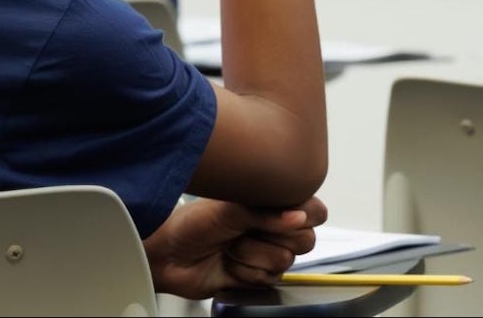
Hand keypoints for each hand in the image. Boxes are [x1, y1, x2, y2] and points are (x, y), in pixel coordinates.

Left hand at [144, 197, 328, 299]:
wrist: (169, 256)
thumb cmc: (192, 223)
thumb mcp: (231, 208)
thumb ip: (268, 211)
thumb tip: (299, 216)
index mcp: (273, 202)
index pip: (313, 210)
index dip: (304, 214)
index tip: (280, 214)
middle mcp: (274, 228)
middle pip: (306, 240)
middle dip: (272, 236)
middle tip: (246, 229)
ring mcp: (266, 252)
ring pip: (285, 261)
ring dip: (251, 254)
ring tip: (231, 246)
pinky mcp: (257, 277)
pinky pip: (269, 279)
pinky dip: (244, 272)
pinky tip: (229, 263)